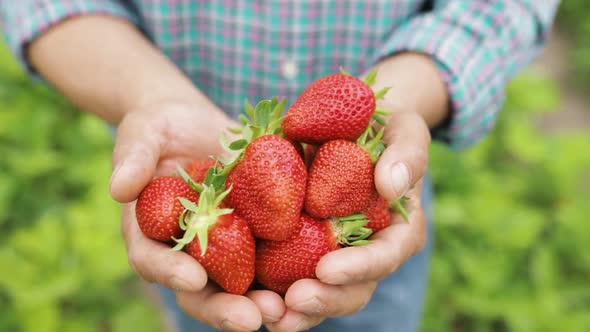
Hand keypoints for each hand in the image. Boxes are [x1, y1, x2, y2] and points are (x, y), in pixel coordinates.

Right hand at [110, 101, 285, 330]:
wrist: (195, 124)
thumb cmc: (161, 128)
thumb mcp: (143, 132)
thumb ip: (133, 157)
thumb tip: (119, 188)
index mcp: (150, 232)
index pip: (152, 260)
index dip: (170, 272)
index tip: (193, 279)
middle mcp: (187, 249)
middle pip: (201, 290)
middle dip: (223, 308)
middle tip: (251, 320)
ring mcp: (223, 245)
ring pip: (239, 285)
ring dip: (261, 302)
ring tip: (285, 310)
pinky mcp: (254, 233)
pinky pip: (271, 257)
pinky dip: (290, 272)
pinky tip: (313, 278)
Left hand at [265, 110, 429, 331]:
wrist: (351, 127)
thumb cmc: (383, 127)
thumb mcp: (404, 129)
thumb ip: (408, 153)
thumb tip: (392, 187)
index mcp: (398, 228)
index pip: (387, 255)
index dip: (361, 267)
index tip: (327, 269)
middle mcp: (368, 251)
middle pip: (354, 288)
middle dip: (326, 299)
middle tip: (294, 301)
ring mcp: (336, 254)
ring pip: (323, 293)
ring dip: (298, 311)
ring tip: (269, 316)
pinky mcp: (303, 249)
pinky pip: (290, 276)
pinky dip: (273, 291)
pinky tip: (250, 297)